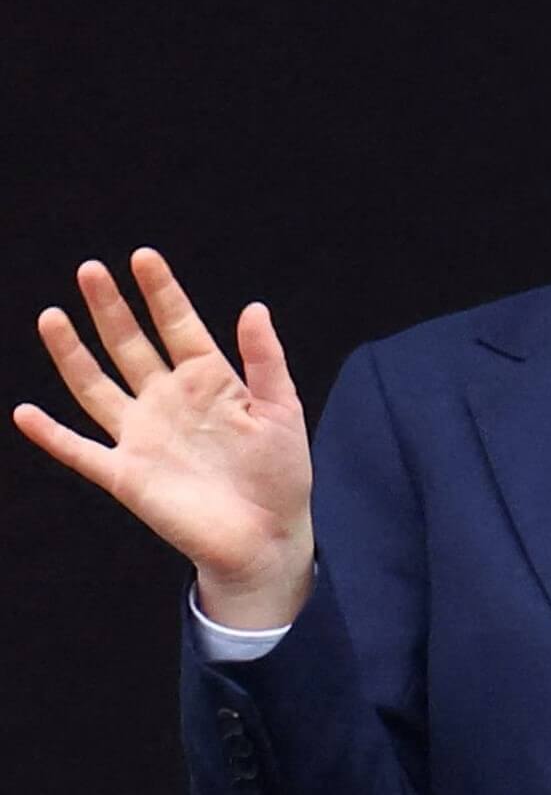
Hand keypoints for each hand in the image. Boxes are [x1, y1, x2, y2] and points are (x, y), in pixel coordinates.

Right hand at [13, 249, 314, 627]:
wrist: (265, 537)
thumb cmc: (281, 474)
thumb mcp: (282, 411)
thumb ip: (265, 360)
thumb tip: (254, 306)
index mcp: (210, 381)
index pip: (179, 326)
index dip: (161, 292)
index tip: (143, 256)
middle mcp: (169, 402)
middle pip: (131, 345)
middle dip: (110, 309)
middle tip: (90, 270)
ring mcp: (143, 436)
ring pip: (96, 386)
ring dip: (72, 354)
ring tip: (52, 315)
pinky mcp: (126, 475)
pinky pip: (79, 451)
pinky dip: (51, 434)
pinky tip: (23, 412)